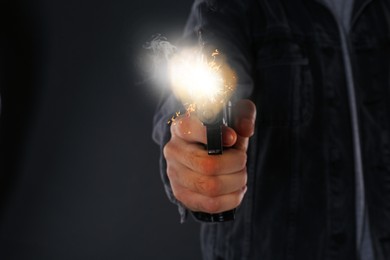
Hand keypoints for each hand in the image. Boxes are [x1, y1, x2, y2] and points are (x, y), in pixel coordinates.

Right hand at [163, 99, 255, 213]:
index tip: (233, 138)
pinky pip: (210, 204)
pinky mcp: (181, 194)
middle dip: (235, 164)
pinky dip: (231, 199)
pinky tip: (237, 189)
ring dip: (235, 182)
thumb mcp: (233, 116)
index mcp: (181, 127)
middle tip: (242, 159)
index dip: (213, 135)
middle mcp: (173, 151)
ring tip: (241, 175)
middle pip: (206, 165)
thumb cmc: (220, 132)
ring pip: (210, 187)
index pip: (189, 129)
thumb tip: (245, 129)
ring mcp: (174, 174)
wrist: (205, 152)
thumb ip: (243, 115)